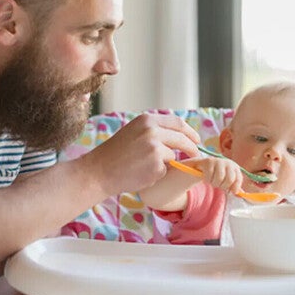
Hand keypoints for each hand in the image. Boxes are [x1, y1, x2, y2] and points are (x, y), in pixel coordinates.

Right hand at [79, 113, 199, 196]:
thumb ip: (153, 131)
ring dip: (167, 163)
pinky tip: (140, 174)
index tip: (195, 139)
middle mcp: (152, 130)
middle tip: (195, 155)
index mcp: (146, 120)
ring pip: (173, 156)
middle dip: (191, 148)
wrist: (99, 171)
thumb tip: (178, 136)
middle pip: (182, 138)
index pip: (177, 122)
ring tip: (145, 167)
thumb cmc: (114, 154)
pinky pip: (165, 170)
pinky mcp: (157, 165)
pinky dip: (157, 174)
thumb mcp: (133, 132)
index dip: (189, 132)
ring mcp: (155, 147)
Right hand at [189, 156, 244, 193]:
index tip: (231, 192)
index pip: (238, 179)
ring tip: (212, 182)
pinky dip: (207, 180)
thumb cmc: (217, 174)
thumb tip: (241, 196)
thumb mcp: (227, 180)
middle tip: (219, 186)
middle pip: (230, 179)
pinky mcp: (209, 161)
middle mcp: (228, 163)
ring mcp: (219, 161)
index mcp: (235, 167)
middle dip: (224, 186)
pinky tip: (207, 179)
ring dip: (215, 184)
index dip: (236, 187)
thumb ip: (234, 187)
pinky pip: (209, 176)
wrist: (203, 165)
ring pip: (219, 178)